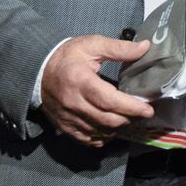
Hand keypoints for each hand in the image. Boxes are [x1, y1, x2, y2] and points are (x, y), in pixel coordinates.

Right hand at [40, 34, 155, 146]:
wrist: (37, 71)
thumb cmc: (67, 57)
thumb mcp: (92, 45)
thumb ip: (119, 48)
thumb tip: (145, 47)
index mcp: (81, 81)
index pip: (109, 101)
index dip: (131, 108)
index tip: (148, 109)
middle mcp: (74, 103)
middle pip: (107, 120)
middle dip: (129, 119)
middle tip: (143, 113)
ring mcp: (68, 118)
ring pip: (100, 132)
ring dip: (118, 128)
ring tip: (130, 118)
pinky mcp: (65, 127)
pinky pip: (88, 140)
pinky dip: (103, 138)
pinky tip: (112, 129)